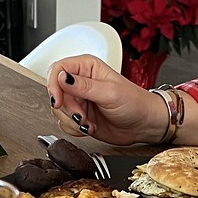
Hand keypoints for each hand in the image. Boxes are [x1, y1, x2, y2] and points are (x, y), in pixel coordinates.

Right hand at [45, 55, 167, 145]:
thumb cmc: (134, 103)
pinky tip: (90, 127)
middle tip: (83, 116)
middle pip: (56, 93)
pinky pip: (64, 123)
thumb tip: (61, 77)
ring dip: (72, 121)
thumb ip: (84, 86)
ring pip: (58, 110)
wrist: (144, 125)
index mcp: (87, 67)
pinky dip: (75, 129)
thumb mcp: (109, 93)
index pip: (58, 69)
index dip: (54, 85)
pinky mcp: (79, 116)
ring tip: (89, 123)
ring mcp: (79, 100)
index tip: (59, 100)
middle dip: (67, 109)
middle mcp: (80, 82)